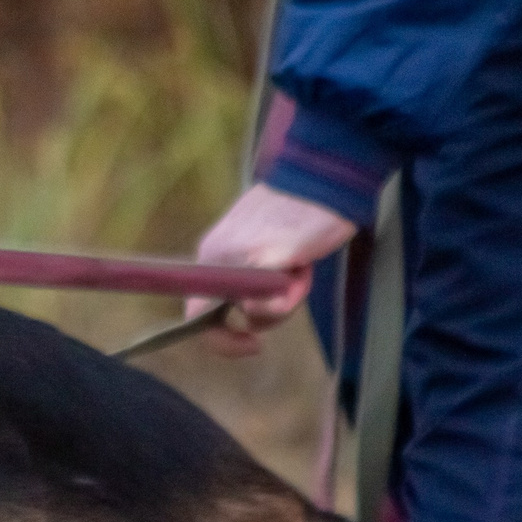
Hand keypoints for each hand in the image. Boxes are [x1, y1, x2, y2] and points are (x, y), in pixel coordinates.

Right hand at [187, 183, 356, 357]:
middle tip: (296, 287)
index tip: (256, 345)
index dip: (223, 340)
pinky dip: (283, 281)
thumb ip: (260, 291)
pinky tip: (299, 262)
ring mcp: (234, 254)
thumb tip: (248, 313)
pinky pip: (262, 282)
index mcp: (215, 262)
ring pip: (252, 298)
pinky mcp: (252, 249)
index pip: (197, 318)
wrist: (323, 176)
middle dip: (269, 310)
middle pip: (232, 311)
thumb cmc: (305, 216)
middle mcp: (217, 261)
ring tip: (301, 268)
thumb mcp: (283, 259)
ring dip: (282, 294)